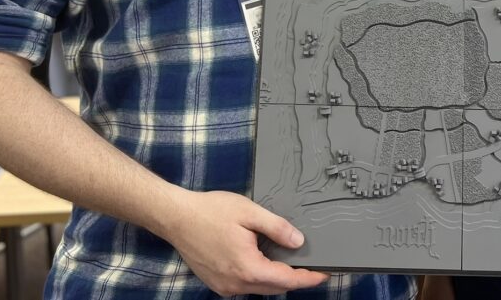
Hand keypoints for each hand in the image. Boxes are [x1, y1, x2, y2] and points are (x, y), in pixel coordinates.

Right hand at [160, 189, 328, 296]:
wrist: (176, 217)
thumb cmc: (210, 211)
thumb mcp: (249, 212)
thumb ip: (277, 228)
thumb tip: (298, 242)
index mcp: (247, 268)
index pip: (286, 280)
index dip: (308, 279)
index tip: (325, 275)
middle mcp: (235, 283)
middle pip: (274, 288)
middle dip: (295, 279)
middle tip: (312, 268)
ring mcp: (224, 286)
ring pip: (260, 288)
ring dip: (276, 279)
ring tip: (290, 263)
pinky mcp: (216, 283)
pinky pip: (245, 285)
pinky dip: (259, 277)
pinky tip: (263, 262)